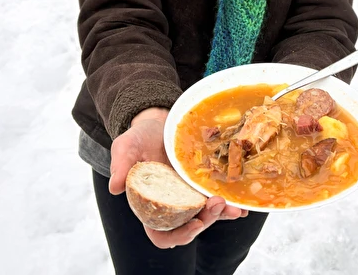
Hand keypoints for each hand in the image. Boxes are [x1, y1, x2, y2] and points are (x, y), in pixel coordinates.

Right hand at [109, 107, 248, 247]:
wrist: (158, 122)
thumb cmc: (139, 137)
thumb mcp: (126, 146)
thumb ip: (120, 165)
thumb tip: (115, 188)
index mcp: (151, 205)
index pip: (162, 233)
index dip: (177, 235)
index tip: (194, 224)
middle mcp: (173, 205)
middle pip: (190, 226)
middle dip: (207, 220)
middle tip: (217, 204)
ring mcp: (190, 195)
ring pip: (207, 215)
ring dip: (222, 214)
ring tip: (235, 208)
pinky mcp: (202, 183)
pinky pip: (216, 197)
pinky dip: (230, 203)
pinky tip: (241, 201)